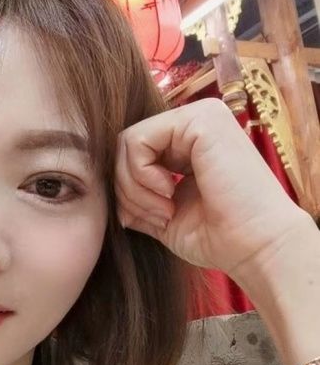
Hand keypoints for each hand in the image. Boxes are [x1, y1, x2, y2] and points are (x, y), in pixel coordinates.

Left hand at [115, 98, 311, 281]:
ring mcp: (199, 117)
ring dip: (136, 187)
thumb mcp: (165, 217)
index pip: (133, 154)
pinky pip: (137, 141)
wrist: (256, 247)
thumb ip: (138, 201)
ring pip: (128, 144)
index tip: (153, 219)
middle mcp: (195, 124)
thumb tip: (109, 197)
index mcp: (189, 143)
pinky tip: (168, 193)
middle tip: (158, 216)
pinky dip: (141, 175)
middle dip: (129, 190)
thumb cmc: (219, 237)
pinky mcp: (199, 120)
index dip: (129, 191)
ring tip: (165, 209)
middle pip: (126, 147)